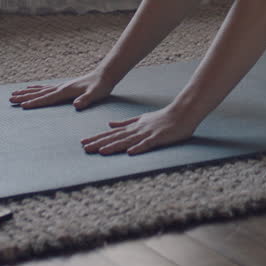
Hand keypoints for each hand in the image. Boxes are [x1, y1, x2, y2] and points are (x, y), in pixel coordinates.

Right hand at [9, 71, 112, 109]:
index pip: (47, 98)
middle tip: (10, 99)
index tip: (22, 106)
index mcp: (65, 91)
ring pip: (40, 90)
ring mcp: (61, 86)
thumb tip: (76, 105)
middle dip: (24, 97)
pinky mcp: (63, 87)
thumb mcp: (95, 94)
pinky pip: (45, 88)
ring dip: (27, 93)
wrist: (104, 75)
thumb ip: (85, 99)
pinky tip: (30, 89)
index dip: (35, 103)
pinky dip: (36, 89)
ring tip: (14, 94)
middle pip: (39, 93)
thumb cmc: (100, 87)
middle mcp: (60, 88)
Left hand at [80, 107, 197, 155]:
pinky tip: (130, 152)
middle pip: (115, 138)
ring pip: (127, 141)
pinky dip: (138, 148)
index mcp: (132, 127)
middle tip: (85, 148)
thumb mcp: (141, 119)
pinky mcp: (158, 138)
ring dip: (114, 146)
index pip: (111, 134)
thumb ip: (125, 122)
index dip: (97, 138)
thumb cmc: (162, 118)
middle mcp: (137, 130)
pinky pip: (147, 144)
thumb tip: (109, 124)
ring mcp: (147, 134)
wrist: (182, 113)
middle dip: (100, 143)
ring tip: (101, 151)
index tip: (83, 142)